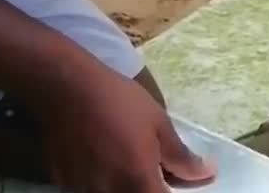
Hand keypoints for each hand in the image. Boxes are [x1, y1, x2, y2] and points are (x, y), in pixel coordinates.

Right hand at [36, 70, 214, 192]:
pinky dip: (100, 180)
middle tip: (152, 167)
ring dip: (124, 185)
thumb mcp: (159, 124)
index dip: (171, 192)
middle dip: (148, 187)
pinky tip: (101, 156)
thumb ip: (181, 157)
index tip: (171, 179)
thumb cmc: (120, 102)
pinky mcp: (62, 182)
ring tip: (124, 157)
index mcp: (137, 181)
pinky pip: (88, 189)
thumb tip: (206, 174)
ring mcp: (82, 190)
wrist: (66, 86)